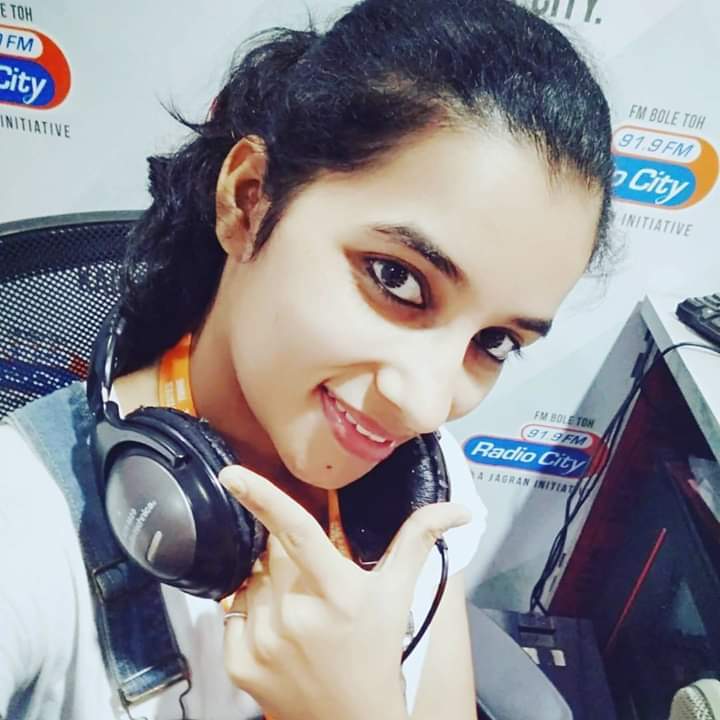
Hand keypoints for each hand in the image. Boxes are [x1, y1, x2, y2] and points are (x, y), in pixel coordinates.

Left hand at [219, 465, 470, 719]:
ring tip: (299, 606)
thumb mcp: (399, 596)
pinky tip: (278, 626)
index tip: (232, 474)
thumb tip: (458, 509)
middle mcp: (295, 616)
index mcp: (338, 592)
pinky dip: (249, 609)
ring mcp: (264, 643)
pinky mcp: (240, 665)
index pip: (296, 532)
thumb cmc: (379, 653)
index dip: (263, 497)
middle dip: (287, 552)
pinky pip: (231, 611)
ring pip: (251, 579)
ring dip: (268, 581)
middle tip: (311, 575)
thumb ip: (419, 541)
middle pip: (271, 551)